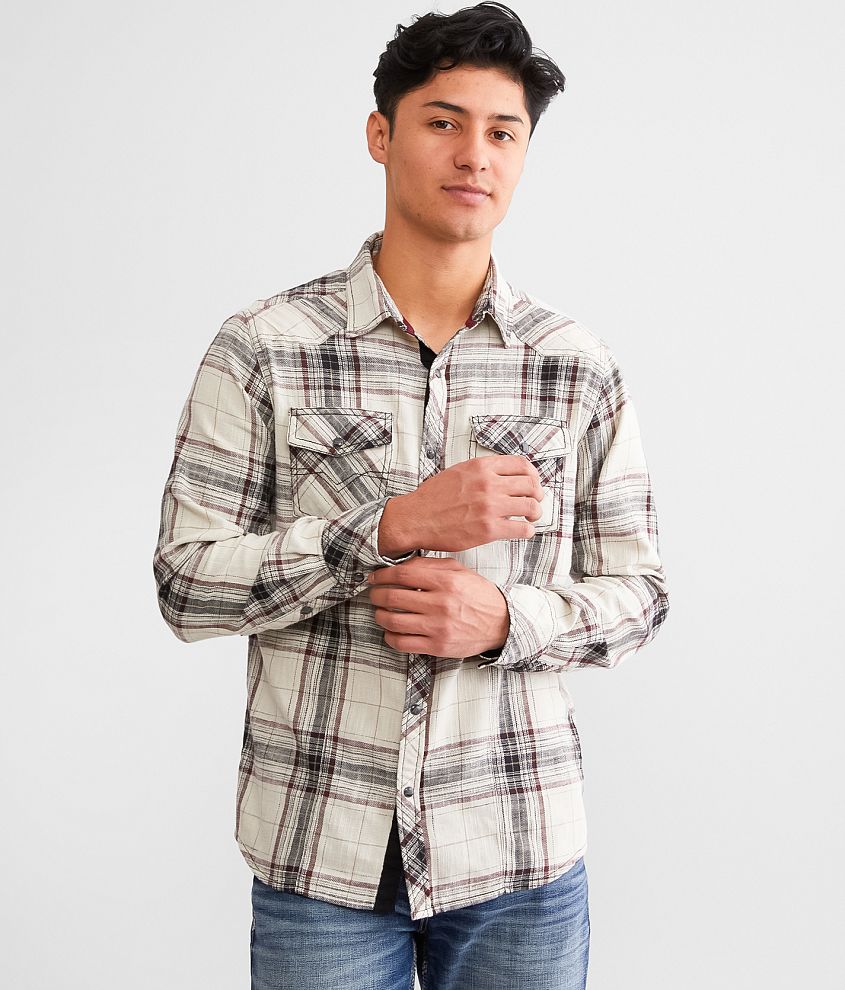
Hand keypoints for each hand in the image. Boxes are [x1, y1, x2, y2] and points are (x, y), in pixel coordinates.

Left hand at [366, 555, 508, 658]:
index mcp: (446, 581)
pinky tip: (391, 630)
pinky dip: (390, 636)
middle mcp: (441, 604)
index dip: (382, 575)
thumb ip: (430, 565)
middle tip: (374, 594)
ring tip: (380, 612)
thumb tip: (400, 565)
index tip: (375, 576)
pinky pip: (402, 643)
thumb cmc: (477, 595)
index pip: (403, 574)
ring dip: (380, 615)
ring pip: (393, 621)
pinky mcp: (438, 646)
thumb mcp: (459, 571)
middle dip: (376, 594)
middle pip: (393, 597)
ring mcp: (439, 627)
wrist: (501, 623)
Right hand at [378, 454, 544, 554]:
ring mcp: (489, 506)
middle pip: (532, 485)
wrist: (415, 519)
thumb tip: (506, 476)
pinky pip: (523, 529)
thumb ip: (483, 471)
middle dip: (537, 495)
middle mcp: (488, 484)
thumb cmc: (434, 498)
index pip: (522, 465)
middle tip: (534, 502)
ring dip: (535, 513)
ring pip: (532, 507)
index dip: (533, 476)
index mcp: (481, 467)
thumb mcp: (459, 472)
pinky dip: (527, 530)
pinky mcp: (489, 529)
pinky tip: (520, 531)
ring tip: (529, 518)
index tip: (533, 484)